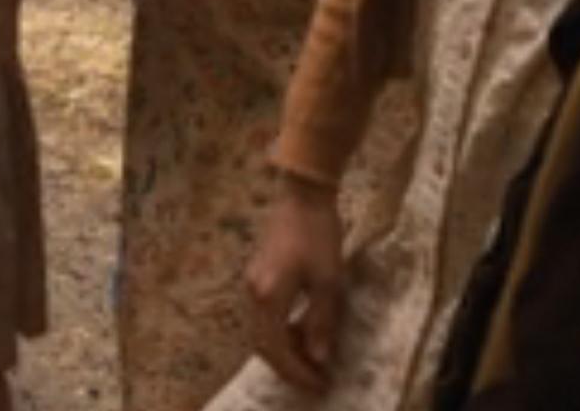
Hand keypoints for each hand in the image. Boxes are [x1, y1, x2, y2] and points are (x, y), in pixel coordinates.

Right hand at [244, 174, 348, 389]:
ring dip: (285, 350)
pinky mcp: (258, 275)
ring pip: (262, 330)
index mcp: (269, 297)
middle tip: (315, 379)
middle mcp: (253, 293)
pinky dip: (281, 331)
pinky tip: (302, 332)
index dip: (298, 371)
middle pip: (263, 344)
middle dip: (289, 366)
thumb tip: (319, 358)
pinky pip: (265, 315)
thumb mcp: (328, 282)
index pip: (277, 348)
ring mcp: (252, 283)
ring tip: (312, 360)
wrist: (302, 195)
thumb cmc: (318, 236)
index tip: (320, 384)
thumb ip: (321, 322)